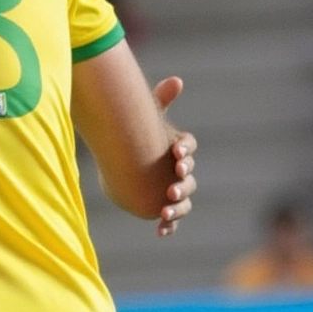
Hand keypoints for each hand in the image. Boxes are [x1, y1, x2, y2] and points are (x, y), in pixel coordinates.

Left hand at [151, 76, 195, 236]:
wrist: (123, 162)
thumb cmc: (139, 138)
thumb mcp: (147, 118)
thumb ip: (161, 101)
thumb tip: (177, 80)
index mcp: (180, 150)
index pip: (189, 150)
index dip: (185, 151)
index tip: (176, 151)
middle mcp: (181, 173)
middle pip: (189, 180)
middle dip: (182, 184)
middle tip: (171, 186)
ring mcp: (174, 191)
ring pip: (183, 202)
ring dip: (177, 207)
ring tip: (165, 209)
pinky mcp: (164, 207)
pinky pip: (172, 220)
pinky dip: (168, 227)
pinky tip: (160, 231)